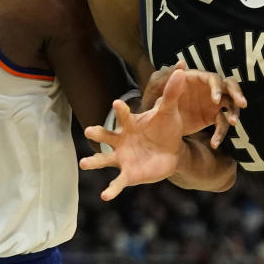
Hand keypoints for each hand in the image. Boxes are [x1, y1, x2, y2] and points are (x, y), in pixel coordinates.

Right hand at [81, 69, 188, 199]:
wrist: (171, 153)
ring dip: (94, 162)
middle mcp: (121, 140)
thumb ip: (172, 93)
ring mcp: (123, 158)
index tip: (117, 102)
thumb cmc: (165, 129)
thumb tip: (180, 67)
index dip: (121, 110)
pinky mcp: (129, 174)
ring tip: (83, 164)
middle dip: (98, 133)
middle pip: (106, 135)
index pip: (124, 115)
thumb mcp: (169, 112)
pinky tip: (105, 196)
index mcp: (130, 124)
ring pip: (105, 159)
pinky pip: (118, 182)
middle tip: (89, 131)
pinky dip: (112, 189)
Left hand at [140, 60, 246, 145]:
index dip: (217, 87)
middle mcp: (208, 88)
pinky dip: (220, 132)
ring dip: (234, 112)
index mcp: (197, 79)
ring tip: (234, 123)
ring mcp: (213, 102)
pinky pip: (223, 122)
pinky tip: (214, 143)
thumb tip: (181, 63)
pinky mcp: (214, 116)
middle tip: (242, 104)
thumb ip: (171, 85)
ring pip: (231, 103)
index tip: (216, 100)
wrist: (162, 126)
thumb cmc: (162, 109)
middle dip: (236, 93)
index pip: (213, 78)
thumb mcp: (165, 101)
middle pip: (229, 86)